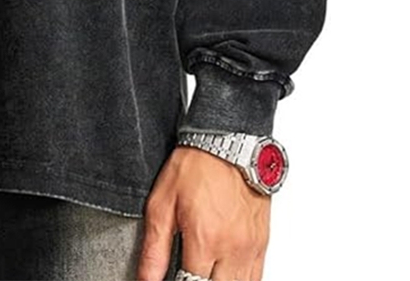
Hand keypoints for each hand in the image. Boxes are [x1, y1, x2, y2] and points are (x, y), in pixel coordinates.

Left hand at [137, 146, 270, 280]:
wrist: (228, 143)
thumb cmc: (195, 166)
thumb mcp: (161, 203)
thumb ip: (154, 249)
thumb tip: (147, 280)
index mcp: (205, 241)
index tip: (171, 277)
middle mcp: (232, 250)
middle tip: (186, 272)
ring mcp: (251, 249)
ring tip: (202, 272)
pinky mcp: (262, 244)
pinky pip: (257, 278)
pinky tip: (224, 275)